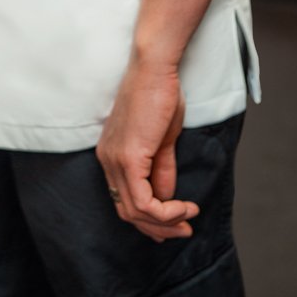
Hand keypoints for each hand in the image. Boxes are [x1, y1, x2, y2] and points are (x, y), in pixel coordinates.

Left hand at [95, 59, 199, 241]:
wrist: (154, 68)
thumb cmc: (159, 94)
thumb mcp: (162, 139)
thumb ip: (161, 169)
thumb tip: (167, 197)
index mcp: (112, 155)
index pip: (124, 200)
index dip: (149, 219)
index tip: (174, 223)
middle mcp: (107, 160)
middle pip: (128, 211)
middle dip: (158, 227)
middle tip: (184, 228)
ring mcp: (115, 160)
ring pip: (135, 212)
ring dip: (165, 222)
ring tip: (189, 216)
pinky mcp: (128, 158)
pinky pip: (144, 202)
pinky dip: (165, 212)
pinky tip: (184, 207)